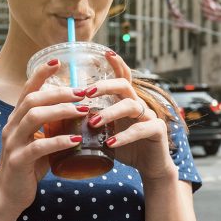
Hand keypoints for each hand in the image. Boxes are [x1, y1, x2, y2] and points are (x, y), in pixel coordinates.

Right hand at [0, 59, 87, 214]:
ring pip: (34, 117)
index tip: (58, 60)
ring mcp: (13, 143)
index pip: (28, 89)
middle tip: (83, 92)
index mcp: (17, 119)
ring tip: (82, 110)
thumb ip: (51, 126)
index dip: (41, 73)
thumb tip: (78, 111)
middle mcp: (12, 126)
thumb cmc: (28, 166)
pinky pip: (38, 147)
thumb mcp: (39, 141)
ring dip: (60, 111)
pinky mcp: (18, 161)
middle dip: (59, 92)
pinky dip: (59, 141)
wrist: (8, 196)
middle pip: (32, 99)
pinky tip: (76, 141)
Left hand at [86, 51, 176, 182]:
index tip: (105, 53)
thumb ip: (93, 124)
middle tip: (87, 92)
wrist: (151, 166)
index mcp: (126, 102)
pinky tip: (110, 143)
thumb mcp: (108, 133)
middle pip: (125, 86)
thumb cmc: (126, 148)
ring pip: (131, 105)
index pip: (122, 78)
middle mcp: (139, 105)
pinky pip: (141, 129)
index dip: (116, 64)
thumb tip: (64, 120)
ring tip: (94, 122)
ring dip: (111, 112)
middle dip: (106, 86)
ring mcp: (150, 116)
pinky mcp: (157, 131)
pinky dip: (125, 136)